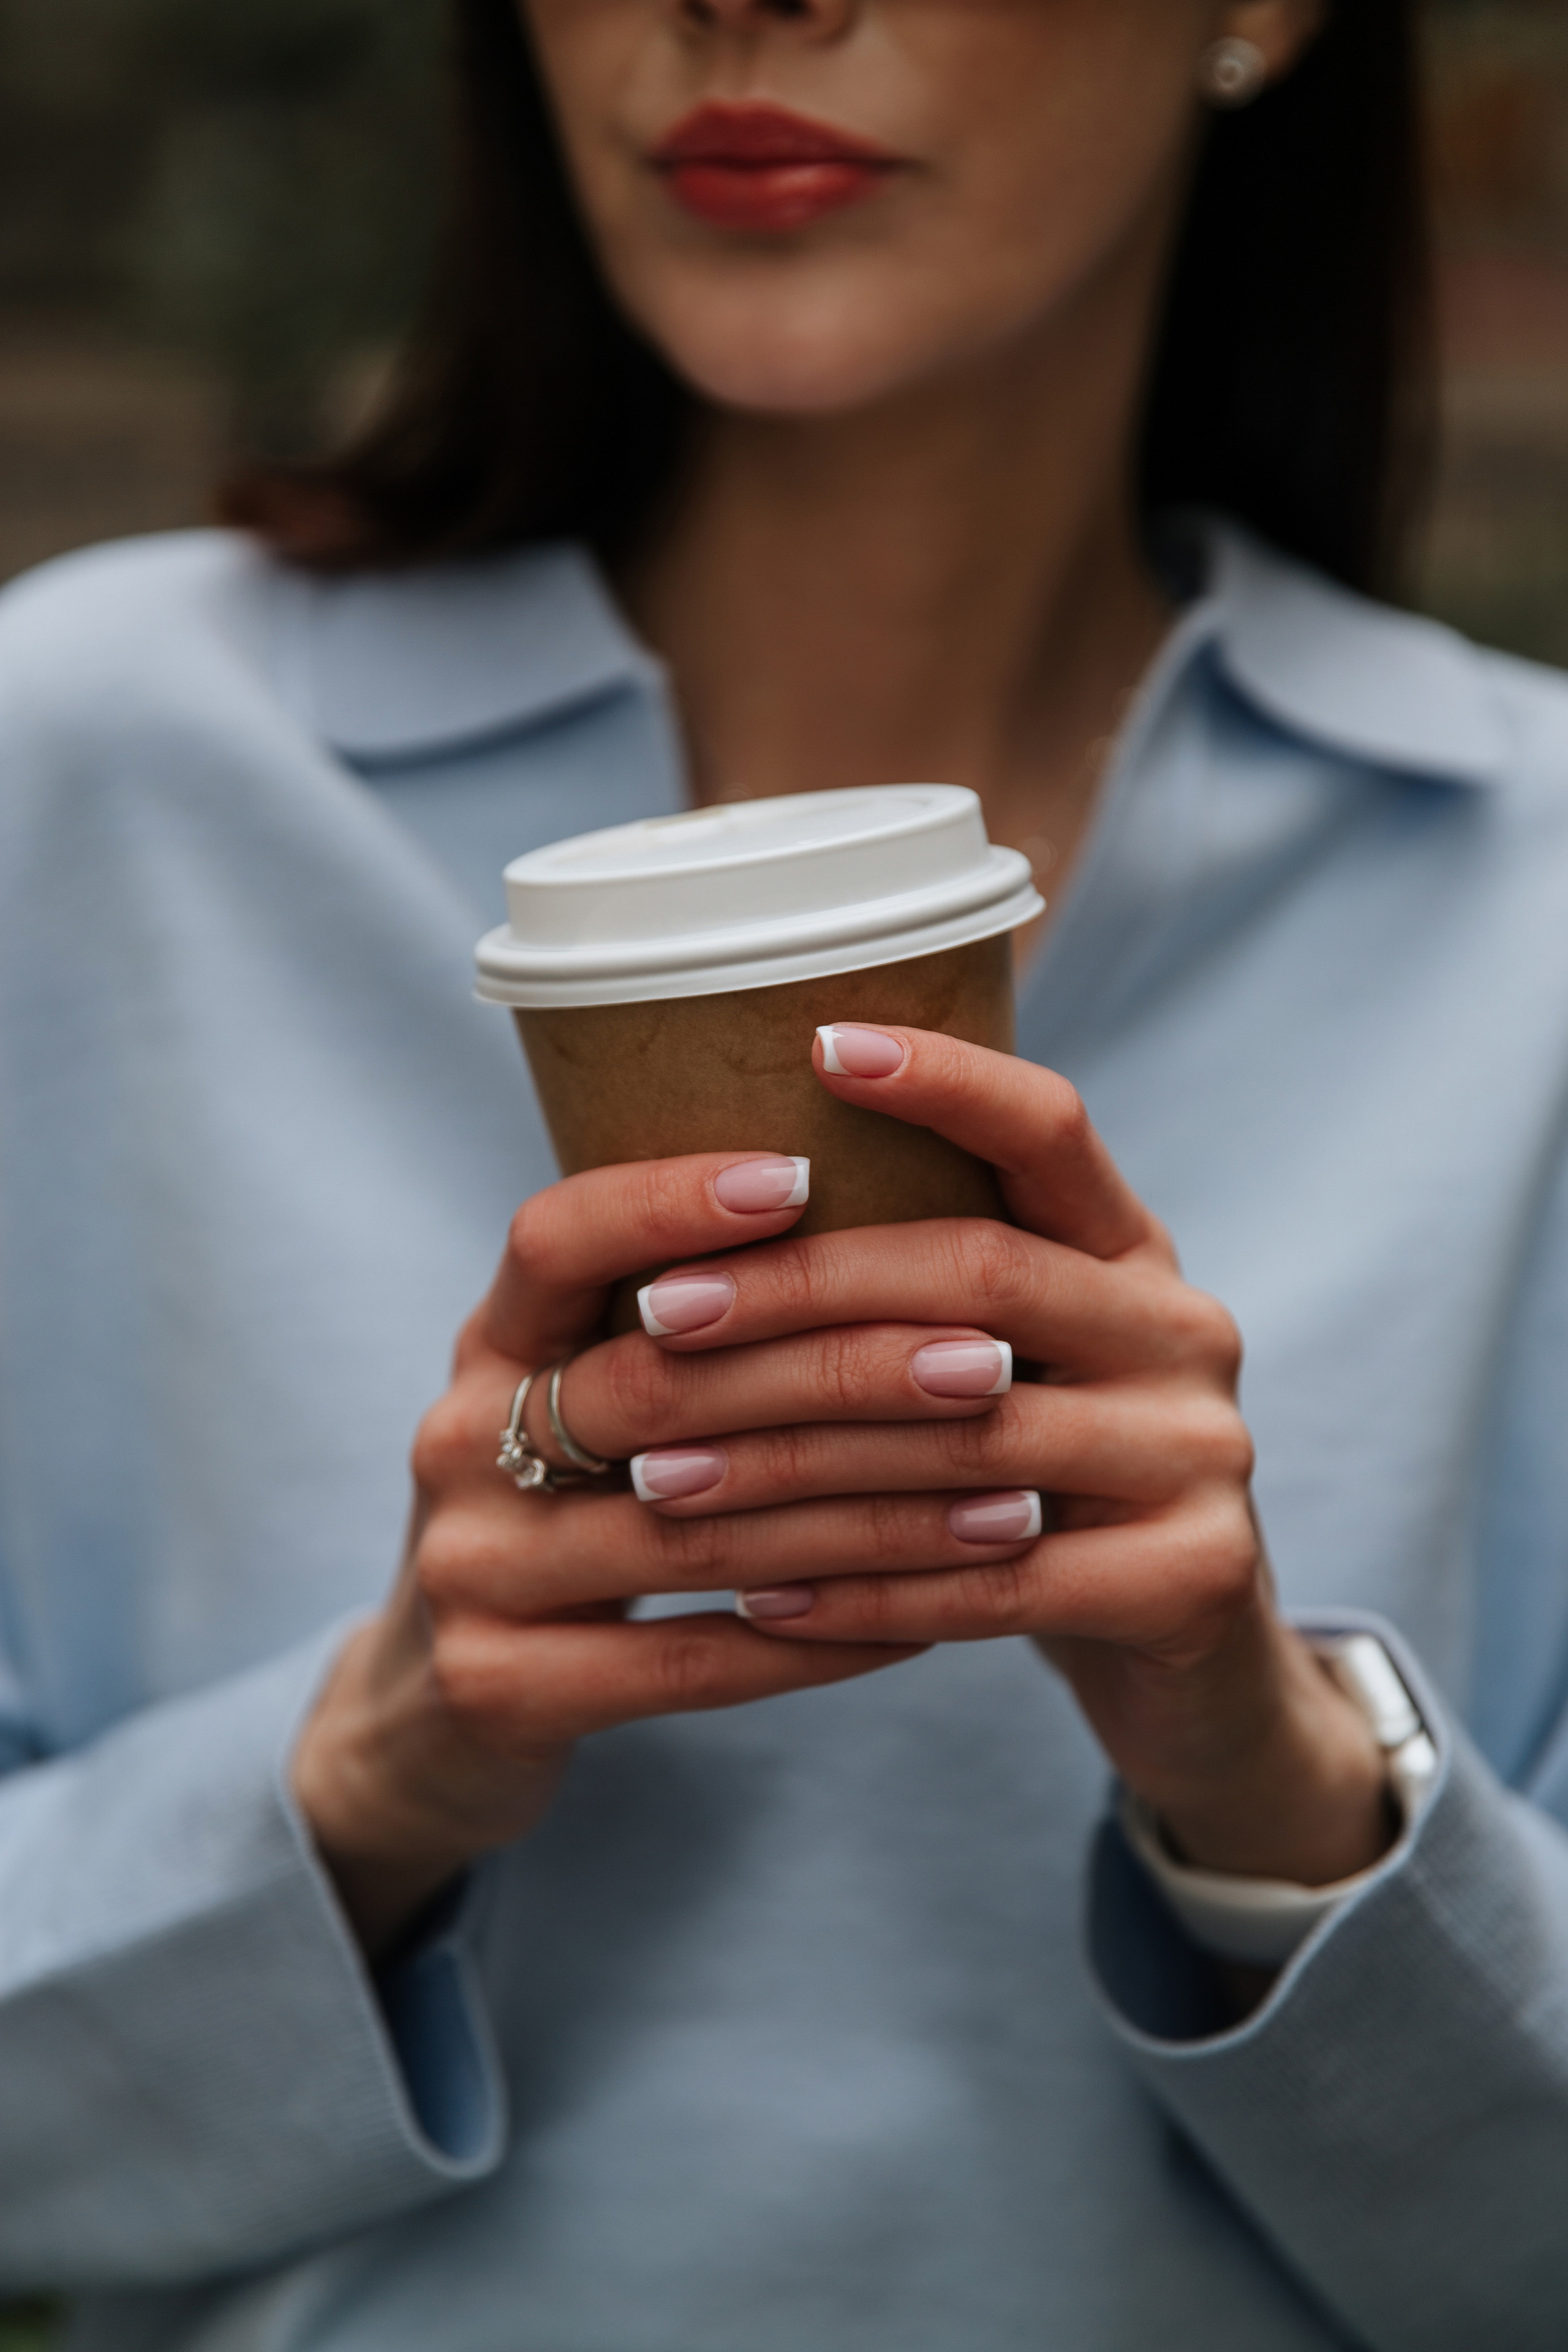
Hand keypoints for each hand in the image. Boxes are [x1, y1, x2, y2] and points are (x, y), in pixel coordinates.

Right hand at [293, 1150, 1021, 1958]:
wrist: (436, 1715)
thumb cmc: (564, 1518)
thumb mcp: (578, 1401)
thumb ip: (679, 1324)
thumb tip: (883, 1206)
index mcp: (489, 1342)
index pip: (556, 1236)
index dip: (669, 1200)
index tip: (804, 1175)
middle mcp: (460, 1439)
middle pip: (656, 1386)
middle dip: (838, 1370)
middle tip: (988, 1361)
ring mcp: (468, 1569)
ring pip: (693, 1535)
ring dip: (867, 1520)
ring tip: (1004, 1505)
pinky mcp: (499, 1688)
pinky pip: (688, 1663)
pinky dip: (821, 1641)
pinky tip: (933, 1623)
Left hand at [626, 1025, 1394, 1893]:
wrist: (1191, 1645)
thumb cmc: (1043, 1472)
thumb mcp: (1017, 1351)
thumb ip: (924, 1276)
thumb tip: (708, 1193)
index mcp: (1130, 1248)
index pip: (1049, 1128)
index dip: (945, 1080)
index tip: (818, 1042)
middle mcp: (1183, 1329)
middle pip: (978, 1275)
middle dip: (800, 1291)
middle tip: (655, 1314)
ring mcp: (1199, 1453)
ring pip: (968, 1442)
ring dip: (794, 1461)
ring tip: (659, 1476)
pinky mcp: (1188, 1580)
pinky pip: (994, 1584)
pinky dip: (862, 1592)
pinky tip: (752, 1598)